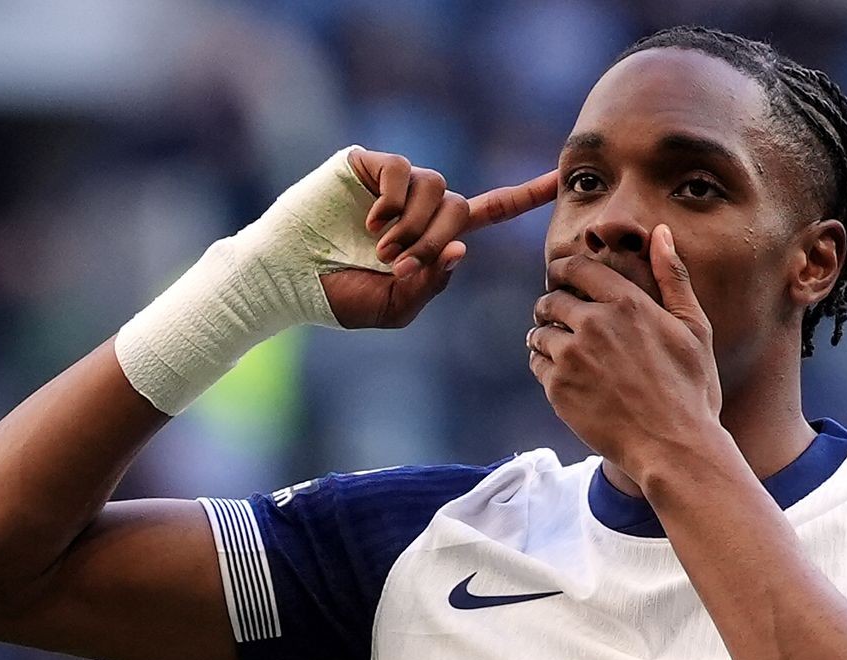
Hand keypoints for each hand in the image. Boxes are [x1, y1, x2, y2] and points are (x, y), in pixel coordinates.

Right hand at [322, 150, 556, 327]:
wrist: (287, 280)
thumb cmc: (338, 297)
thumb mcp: (395, 307)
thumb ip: (432, 283)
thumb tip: (461, 248)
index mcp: (432, 235)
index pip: (489, 210)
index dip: (524, 195)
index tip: (559, 180)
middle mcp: (418, 205)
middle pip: (462, 207)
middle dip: (437, 240)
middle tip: (402, 265)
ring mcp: (393, 183)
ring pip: (438, 188)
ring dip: (415, 226)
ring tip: (382, 250)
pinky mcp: (367, 165)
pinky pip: (404, 171)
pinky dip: (393, 202)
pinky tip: (371, 224)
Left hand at [528, 224, 723, 477]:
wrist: (675, 447)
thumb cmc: (692, 390)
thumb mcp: (694, 329)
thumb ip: (673, 277)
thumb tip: (661, 233)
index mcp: (627, 303)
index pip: (577, 269)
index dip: (563, 270)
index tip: (561, 277)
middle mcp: (594, 324)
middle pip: (551, 300)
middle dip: (552, 305)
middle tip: (558, 317)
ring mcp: (572, 357)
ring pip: (540, 333)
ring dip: (546, 337)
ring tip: (561, 350)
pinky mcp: (558, 389)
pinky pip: (537, 365)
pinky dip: (545, 367)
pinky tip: (565, 377)